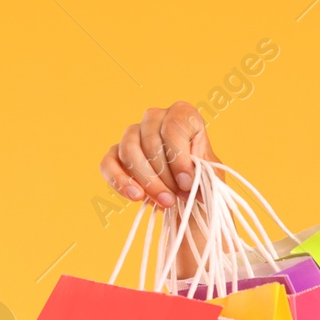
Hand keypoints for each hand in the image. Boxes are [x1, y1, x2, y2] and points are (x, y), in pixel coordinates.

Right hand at [99, 101, 218, 209]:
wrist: (191, 204)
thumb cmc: (203, 185)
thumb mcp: (211, 179)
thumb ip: (201, 173)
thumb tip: (185, 178)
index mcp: (183, 116)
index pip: (175, 124)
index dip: (180, 156)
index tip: (187, 183)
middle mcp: (156, 119)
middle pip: (151, 140)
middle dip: (165, 174)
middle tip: (178, 198)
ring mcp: (133, 135)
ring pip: (129, 150)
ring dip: (147, 180)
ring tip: (165, 202)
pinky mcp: (115, 155)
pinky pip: (108, 163)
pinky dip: (120, 181)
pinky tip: (136, 196)